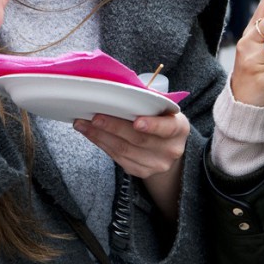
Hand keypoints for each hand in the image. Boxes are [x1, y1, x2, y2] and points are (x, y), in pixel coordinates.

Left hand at [75, 112, 190, 220]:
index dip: (152, 125)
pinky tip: (91, 134)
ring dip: (100, 136)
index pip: (167, 128)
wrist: (168, 147)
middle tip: (95, 117)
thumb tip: (118, 91)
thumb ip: (148, 103)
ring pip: (124, 151)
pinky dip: (102, 144)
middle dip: (114, 127)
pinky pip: (118, 158)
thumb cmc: (162, 120)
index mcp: (179, 128)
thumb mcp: (163, 110)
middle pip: (139, 139)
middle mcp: (171, 149)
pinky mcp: (141, 171)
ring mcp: (156, 164)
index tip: (137, 122)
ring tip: (83, 124)